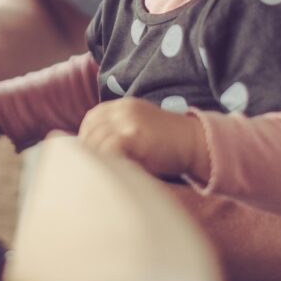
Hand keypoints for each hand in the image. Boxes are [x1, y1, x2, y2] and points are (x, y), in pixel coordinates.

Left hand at [78, 97, 206, 180]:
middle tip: (93, 172)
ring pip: (97, 141)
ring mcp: (127, 120)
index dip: (86, 139)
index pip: (91, 120)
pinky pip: (108, 148)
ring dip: (96, 160)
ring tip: (102, 175)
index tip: (89, 159)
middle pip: (91, 131)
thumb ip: (117, 134)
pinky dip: (107, 161)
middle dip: (89, 152)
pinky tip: (113, 173)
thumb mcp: (138, 130)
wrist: (194, 143)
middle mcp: (122, 109)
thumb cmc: (166, 144)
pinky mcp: (134, 134)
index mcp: (121, 106)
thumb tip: (92, 156)